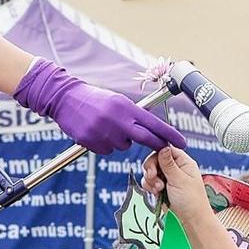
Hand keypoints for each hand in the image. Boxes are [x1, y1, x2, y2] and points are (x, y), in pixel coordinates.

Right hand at [14, 60, 185, 155]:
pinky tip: (96, 132)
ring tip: (106, 126)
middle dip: (156, 144)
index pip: (153, 123)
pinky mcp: (91, 142)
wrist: (66, 98)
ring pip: (123, 146)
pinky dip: (105, 144)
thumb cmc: (95, 98)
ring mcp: (104, 133)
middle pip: (144, 138)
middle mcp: (117, 121)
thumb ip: (133, 113)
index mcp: (126, 107)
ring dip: (120, 140)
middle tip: (164, 148)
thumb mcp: (117, 100)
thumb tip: (151, 128)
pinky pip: (107, 150)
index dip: (169, 134)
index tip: (183, 142)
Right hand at [141, 148, 210, 223]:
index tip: (153, 164)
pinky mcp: (161, 188)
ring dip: (150, 180)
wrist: (191, 220)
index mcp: (184, 162)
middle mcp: (175, 168)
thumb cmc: (191, 200)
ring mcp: (167, 178)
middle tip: (153, 177)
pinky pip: (149, 182)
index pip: (166, 150)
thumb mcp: (179, 180)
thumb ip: (168, 164)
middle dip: (151, 168)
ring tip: (158, 189)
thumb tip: (163, 146)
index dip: (157, 154)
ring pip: (150, 171)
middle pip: (155, 159)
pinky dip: (149, 186)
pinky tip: (156, 193)